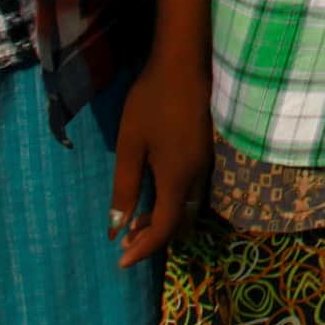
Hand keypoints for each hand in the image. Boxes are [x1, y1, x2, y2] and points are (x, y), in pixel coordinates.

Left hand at [109, 51, 210, 267]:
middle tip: (126, 242)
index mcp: (177, 177)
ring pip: (189, 206)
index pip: (165, 228)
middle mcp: (198, 175)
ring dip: (165, 220)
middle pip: (182, 222)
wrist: (185, 62)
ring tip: (135, 222)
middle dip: (156, 238)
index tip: (120, 261)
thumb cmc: (151, 101)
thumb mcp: (130, 145)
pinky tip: (156, 194)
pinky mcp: (207, 150)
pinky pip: (193, 190)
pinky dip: (174, 202)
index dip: (144, 249)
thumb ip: (125, 187)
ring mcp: (206, 162)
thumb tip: (116, 228)